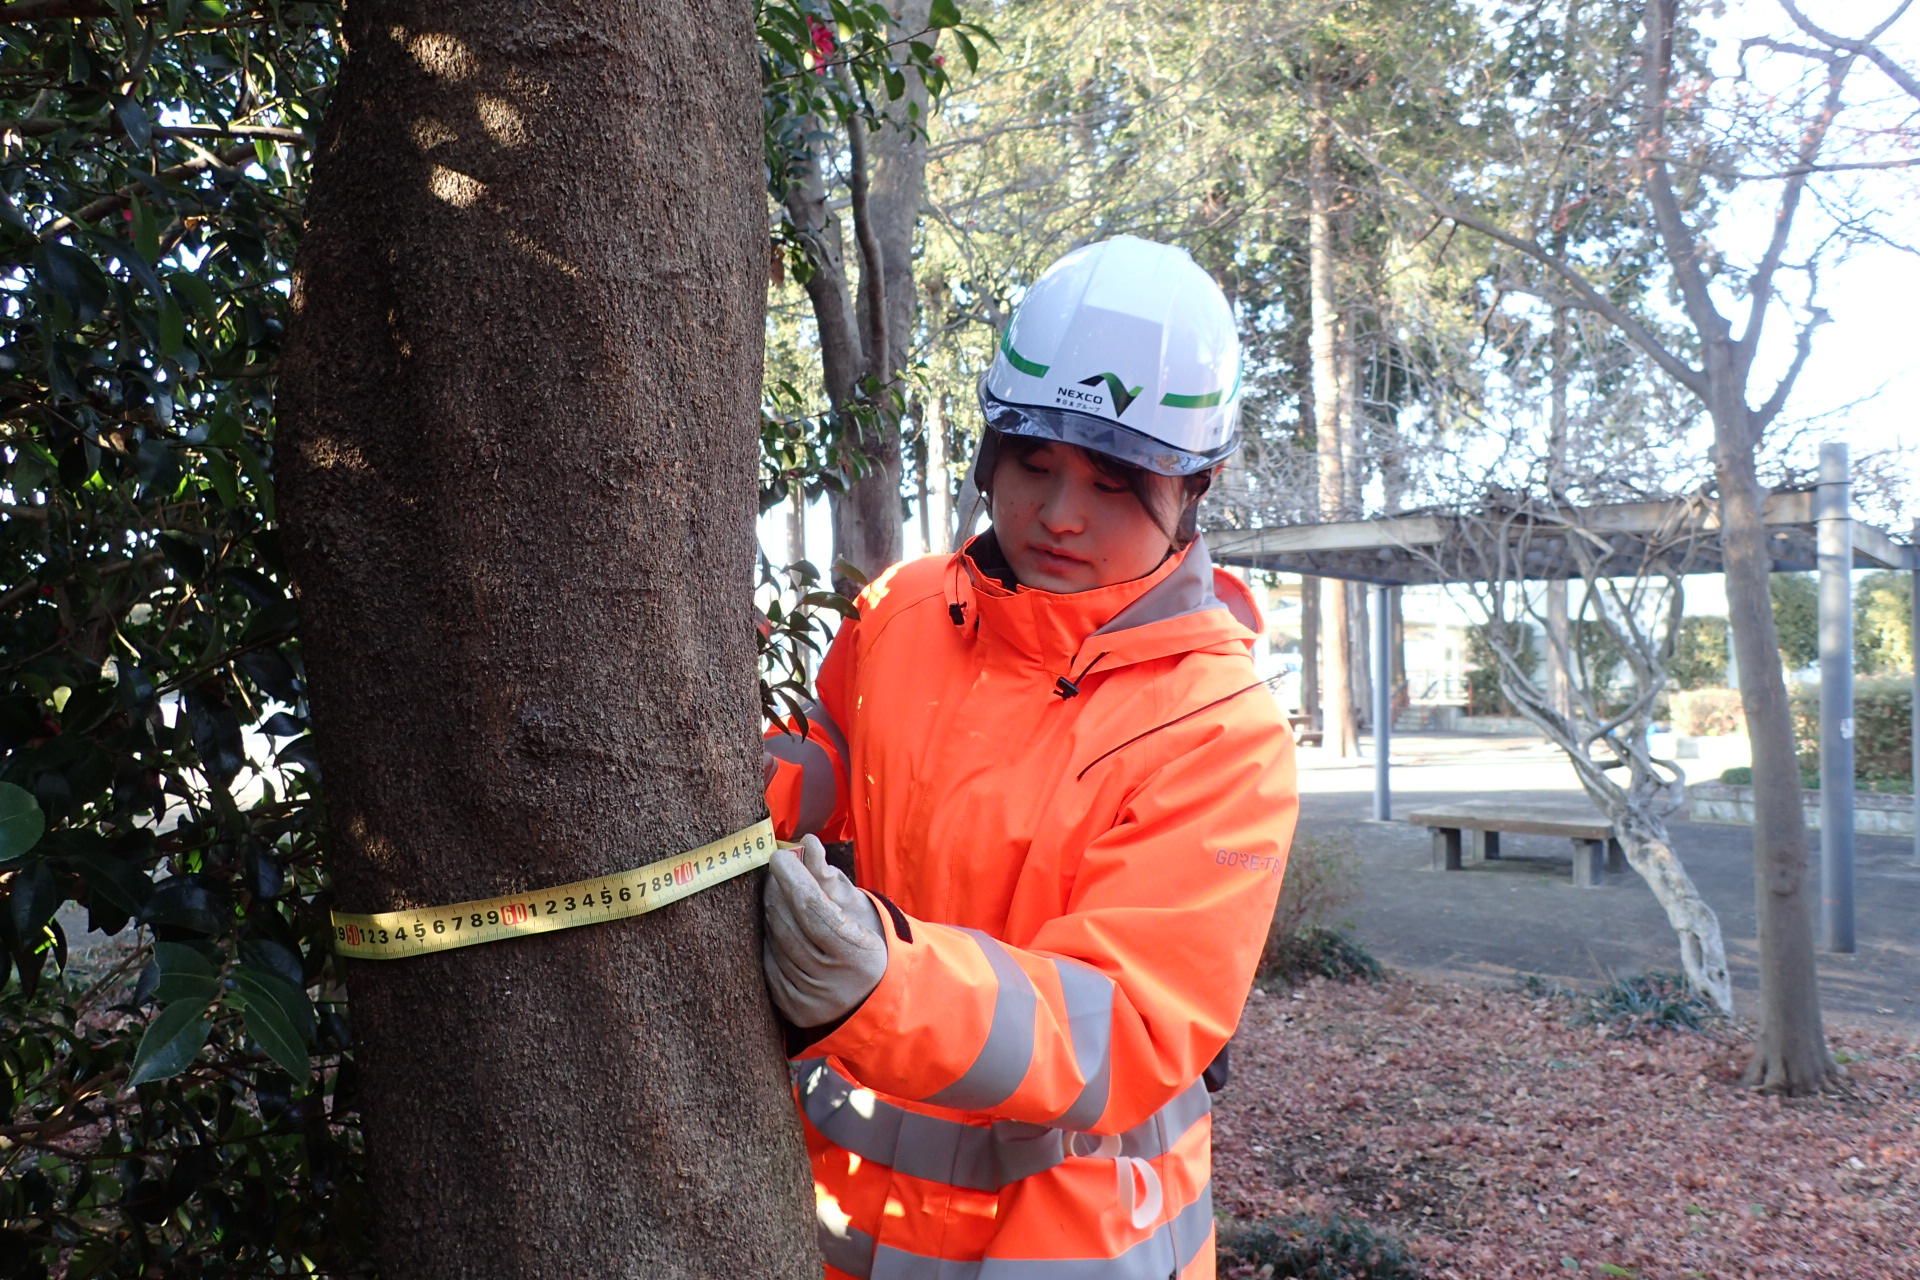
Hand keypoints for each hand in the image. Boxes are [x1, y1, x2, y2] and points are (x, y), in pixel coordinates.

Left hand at [761, 834, 886, 1027]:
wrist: (871, 993)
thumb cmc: (864, 939)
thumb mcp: (857, 908)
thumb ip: (829, 876)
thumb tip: (807, 843)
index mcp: (861, 956)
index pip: (815, 910)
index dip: (794, 879)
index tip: (780, 856)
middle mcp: (834, 983)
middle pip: (790, 924)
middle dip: (779, 891)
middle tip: (778, 870)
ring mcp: (811, 1000)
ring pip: (776, 942)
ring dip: (773, 912)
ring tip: (779, 894)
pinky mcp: (792, 1008)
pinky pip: (770, 962)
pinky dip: (770, 939)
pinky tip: (778, 924)